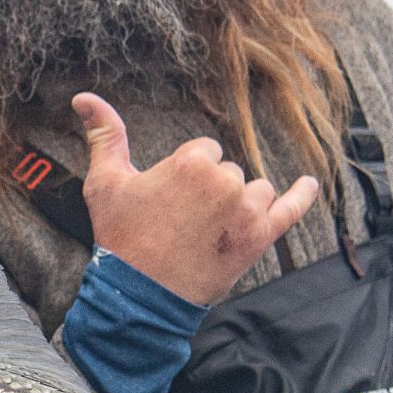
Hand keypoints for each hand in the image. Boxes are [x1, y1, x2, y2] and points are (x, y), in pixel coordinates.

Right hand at [72, 93, 318, 304]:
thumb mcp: (105, 183)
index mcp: (191, 163)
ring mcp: (247, 211)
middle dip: (211, 192)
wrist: (140, 295)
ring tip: (210, 230)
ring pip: (254, 190)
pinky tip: (309, 183)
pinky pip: (290, 208)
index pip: (205, 152)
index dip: (188, 175)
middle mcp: (225, 182)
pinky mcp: (261, 238)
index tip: (173, 201)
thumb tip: (83, 96)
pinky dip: (302, 195)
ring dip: (239, 204)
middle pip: (229, 172)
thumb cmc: (121, 238)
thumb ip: (104, 134)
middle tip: (184, 223)